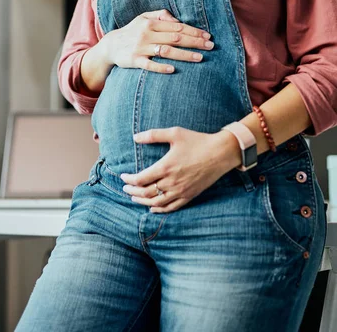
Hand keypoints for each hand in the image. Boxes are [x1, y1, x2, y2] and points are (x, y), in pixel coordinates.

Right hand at [101, 9, 213, 73]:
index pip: (177, 27)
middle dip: (194, 42)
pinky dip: (160, 67)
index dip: (193, 31)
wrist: (110, 46)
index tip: (208, 36)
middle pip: (175, 38)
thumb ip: (160, 15)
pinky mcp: (134, 60)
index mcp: (151, 23)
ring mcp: (140, 48)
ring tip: (200, 58)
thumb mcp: (143, 18)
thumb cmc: (132, 31)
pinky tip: (173, 69)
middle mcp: (146, 34)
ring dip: (184, 54)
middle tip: (210, 46)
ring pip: (166, 51)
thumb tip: (177, 20)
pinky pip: (149, 64)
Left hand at [120, 127, 240, 212]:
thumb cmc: (197, 141)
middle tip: (125, 188)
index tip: (123, 176)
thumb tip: (135, 137)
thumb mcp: (174, 133)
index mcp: (165, 167)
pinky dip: (159, 210)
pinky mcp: (189, 196)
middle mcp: (171, 182)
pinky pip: (171, 207)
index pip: (140, 179)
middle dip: (133, 191)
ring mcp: (180, 191)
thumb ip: (153, 135)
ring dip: (142, 202)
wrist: (220, 153)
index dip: (129, 179)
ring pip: (156, 203)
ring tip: (134, 197)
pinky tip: (152, 209)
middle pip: (145, 193)